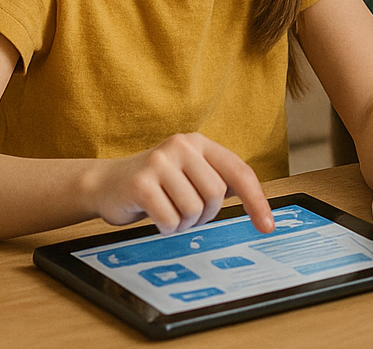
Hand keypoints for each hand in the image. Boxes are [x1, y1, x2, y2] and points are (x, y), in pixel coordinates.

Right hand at [85, 132, 273, 234]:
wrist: (106, 184)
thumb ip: (217, 182)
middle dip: (204, 215)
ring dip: (183, 223)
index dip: (256, 200)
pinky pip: (170, 220)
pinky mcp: (141, 183)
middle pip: (216, 195)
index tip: (266, 226)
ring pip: (193, 210)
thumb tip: (256, 207)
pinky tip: (154, 216)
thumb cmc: (156, 185)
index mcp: (199, 143)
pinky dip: (166, 228)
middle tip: (186, 213)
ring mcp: (159, 162)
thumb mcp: (189, 174)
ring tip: (168, 213)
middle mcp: (181, 146)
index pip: (239, 172)